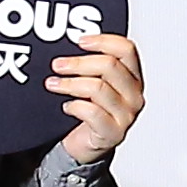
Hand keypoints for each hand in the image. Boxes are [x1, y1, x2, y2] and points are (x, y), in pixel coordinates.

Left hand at [49, 28, 145, 161]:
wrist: (90, 145)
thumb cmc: (92, 111)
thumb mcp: (95, 83)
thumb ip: (91, 65)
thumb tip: (65, 45)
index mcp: (133, 77)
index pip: (126, 50)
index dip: (103, 41)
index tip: (80, 41)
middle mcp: (134, 95)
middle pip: (110, 66)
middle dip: (78, 63)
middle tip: (57, 65)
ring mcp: (126, 115)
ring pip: (98, 88)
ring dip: (69, 84)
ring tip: (52, 84)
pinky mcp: (113, 133)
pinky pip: (92, 112)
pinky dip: (75, 106)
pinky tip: (67, 106)